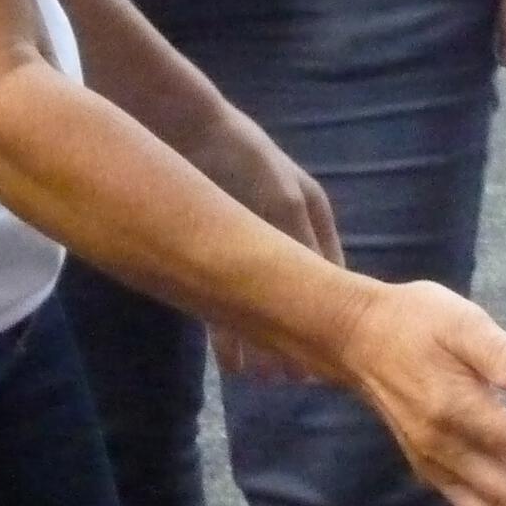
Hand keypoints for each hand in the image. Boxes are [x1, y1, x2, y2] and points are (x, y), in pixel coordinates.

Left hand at [185, 107, 342, 380]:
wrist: (174, 124)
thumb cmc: (238, 157)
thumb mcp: (281, 199)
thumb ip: (300, 246)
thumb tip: (326, 294)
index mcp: (311, 217)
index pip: (330, 278)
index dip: (329, 316)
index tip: (331, 358)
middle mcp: (281, 233)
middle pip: (291, 296)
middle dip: (292, 337)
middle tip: (294, 380)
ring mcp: (242, 243)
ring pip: (254, 304)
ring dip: (257, 340)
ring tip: (260, 380)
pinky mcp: (204, 250)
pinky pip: (219, 299)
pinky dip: (225, 330)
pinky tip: (229, 360)